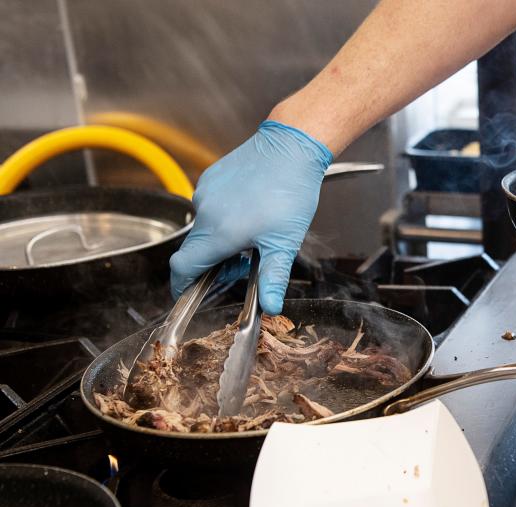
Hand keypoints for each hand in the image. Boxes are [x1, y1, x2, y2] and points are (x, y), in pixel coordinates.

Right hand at [169, 120, 332, 314]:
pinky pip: (209, 207)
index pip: (183, 268)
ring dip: (220, 241)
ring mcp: (205, 193)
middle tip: (245, 264)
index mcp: (219, 233)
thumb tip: (270, 307)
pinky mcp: (210, 179)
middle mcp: (205, 213)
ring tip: (253, 236)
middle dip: (214, 265)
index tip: (187, 295)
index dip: (181, 286)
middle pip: (195, 251)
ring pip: (203, 229)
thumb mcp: (285, 242)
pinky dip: (223, 219)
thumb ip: (273, 278)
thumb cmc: (290, 192)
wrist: (291, 147)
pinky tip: (249, 213)